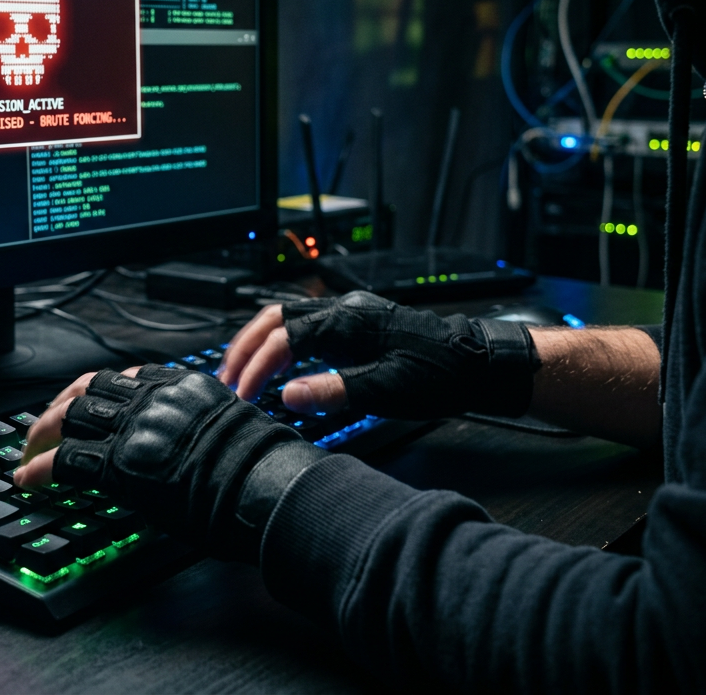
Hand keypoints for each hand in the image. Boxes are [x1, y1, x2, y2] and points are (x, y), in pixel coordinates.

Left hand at [15, 364, 325, 562]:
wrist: (262, 486)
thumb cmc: (260, 467)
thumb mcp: (230, 426)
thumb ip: (197, 423)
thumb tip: (182, 440)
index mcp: (181, 385)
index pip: (127, 378)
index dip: (100, 392)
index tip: (89, 402)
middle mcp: (153, 398)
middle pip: (91, 388)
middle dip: (62, 405)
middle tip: (46, 423)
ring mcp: (133, 427)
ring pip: (71, 415)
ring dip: (43, 431)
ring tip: (28, 450)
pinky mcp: (118, 462)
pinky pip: (66, 459)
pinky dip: (41, 468)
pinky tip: (29, 478)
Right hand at [222, 292, 539, 419]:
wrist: (479, 365)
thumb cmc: (440, 375)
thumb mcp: (386, 391)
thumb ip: (334, 391)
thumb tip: (287, 395)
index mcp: (348, 320)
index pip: (284, 339)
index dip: (257, 367)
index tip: (242, 394)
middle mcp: (345, 310)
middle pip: (276, 317)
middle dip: (246, 346)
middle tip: (227, 377)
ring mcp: (351, 314)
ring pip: (289, 319)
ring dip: (261, 343)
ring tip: (243, 371)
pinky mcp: (358, 326)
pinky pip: (307, 327)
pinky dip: (283, 345)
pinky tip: (280, 367)